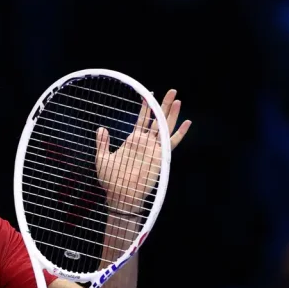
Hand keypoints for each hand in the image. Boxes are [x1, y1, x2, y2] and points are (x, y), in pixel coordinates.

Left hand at [95, 89, 191, 213]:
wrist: (121, 196)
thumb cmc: (110, 181)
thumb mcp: (102, 159)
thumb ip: (102, 143)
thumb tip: (101, 128)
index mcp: (133, 140)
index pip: (142, 119)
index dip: (145, 106)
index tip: (148, 93)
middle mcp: (146, 142)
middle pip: (157, 119)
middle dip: (163, 104)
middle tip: (171, 90)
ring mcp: (154, 149)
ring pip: (165, 127)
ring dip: (172, 113)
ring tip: (177, 100)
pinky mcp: (160, 157)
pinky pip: (172, 143)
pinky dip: (180, 133)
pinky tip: (187, 122)